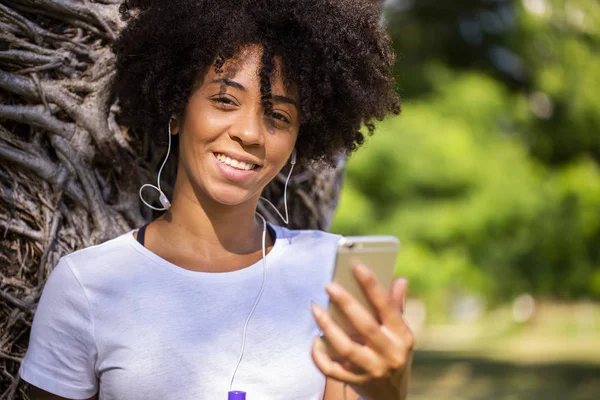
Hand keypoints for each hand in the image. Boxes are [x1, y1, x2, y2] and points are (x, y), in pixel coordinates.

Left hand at [310, 264, 413, 399]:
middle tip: (329, 285)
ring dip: (328, 327)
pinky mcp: (357, 383)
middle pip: (365, 326)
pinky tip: (314, 339)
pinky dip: (320, 355)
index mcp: (402, 336)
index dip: (372, 285)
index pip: (387, 307)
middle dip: (346, 304)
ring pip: (346, 348)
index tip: (356, 266)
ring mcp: (373, 370)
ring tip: (315, 309)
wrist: (391, 394)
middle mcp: (390, 354)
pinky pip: (332, 369)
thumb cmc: (392, 351)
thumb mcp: (399, 332)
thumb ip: (396, 306)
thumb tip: (400, 280)